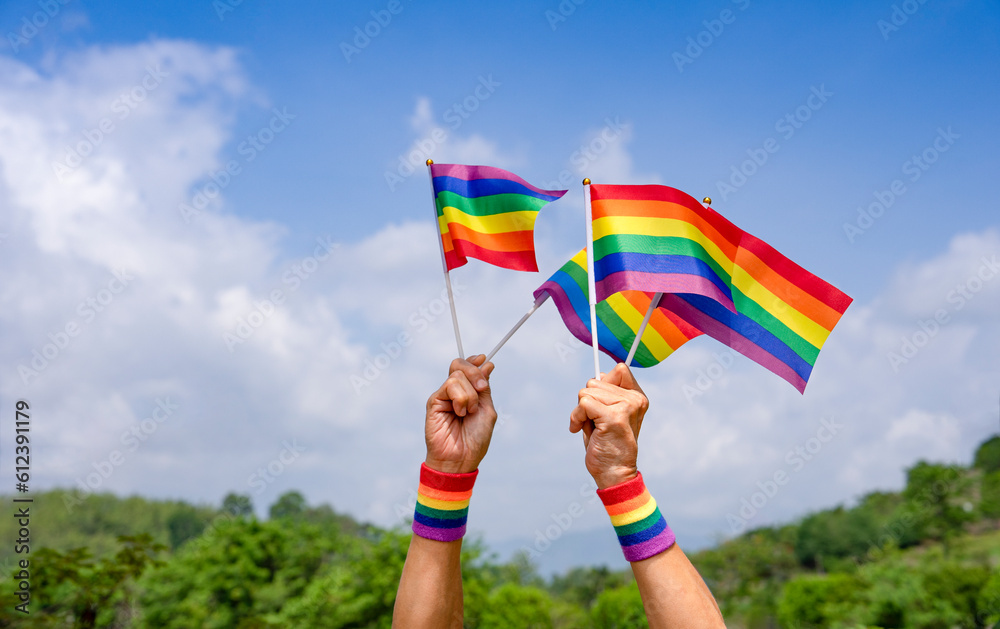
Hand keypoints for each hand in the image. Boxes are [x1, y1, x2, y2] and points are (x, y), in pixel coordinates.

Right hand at [424, 355, 496, 473]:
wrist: (462, 458)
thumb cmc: (475, 439)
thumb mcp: (487, 409)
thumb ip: (484, 387)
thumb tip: (486, 363)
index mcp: (469, 393)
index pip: (468, 368)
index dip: (474, 361)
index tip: (484, 359)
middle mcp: (455, 392)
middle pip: (460, 366)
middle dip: (474, 372)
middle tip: (482, 388)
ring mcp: (444, 396)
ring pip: (457, 376)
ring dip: (469, 394)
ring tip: (468, 412)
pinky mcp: (434, 401)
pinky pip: (449, 386)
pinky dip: (460, 398)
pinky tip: (460, 412)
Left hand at [569, 363, 648, 488]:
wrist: (614, 474)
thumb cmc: (606, 445)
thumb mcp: (608, 414)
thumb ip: (605, 394)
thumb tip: (598, 375)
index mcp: (637, 397)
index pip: (619, 370)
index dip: (602, 384)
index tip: (599, 404)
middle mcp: (635, 400)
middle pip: (595, 382)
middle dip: (587, 402)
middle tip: (594, 422)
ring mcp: (626, 407)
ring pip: (587, 392)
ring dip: (580, 412)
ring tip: (591, 428)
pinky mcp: (614, 417)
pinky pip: (584, 403)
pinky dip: (576, 417)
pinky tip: (580, 430)